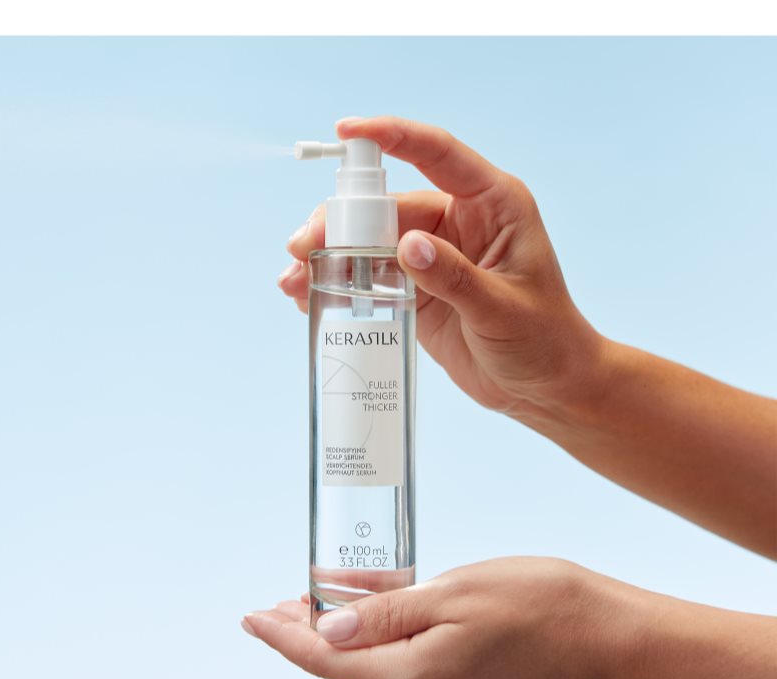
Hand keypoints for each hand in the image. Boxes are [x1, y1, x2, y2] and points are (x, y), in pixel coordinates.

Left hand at [242, 558, 626, 678]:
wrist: (611, 639)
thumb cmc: (539, 605)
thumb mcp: (451, 594)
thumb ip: (384, 617)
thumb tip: (326, 633)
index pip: (326, 661)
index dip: (284, 637)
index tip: (252, 618)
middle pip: (351, 666)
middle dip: (316, 631)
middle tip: (287, 598)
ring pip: (382, 666)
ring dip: (357, 632)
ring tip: (335, 592)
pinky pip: (412, 670)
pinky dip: (391, 640)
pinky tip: (385, 612)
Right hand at [280, 116, 603, 416]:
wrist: (544, 388)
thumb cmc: (544, 341)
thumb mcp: (502, 309)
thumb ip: (454, 278)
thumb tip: (405, 246)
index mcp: (491, 206)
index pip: (437, 154)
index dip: (392, 136)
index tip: (347, 131)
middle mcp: (458, 221)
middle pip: (388, 206)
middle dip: (340, 222)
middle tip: (302, 247)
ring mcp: (433, 255)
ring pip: (371, 241)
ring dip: (331, 255)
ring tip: (294, 281)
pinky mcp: (417, 289)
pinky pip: (372, 276)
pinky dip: (341, 283)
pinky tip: (311, 295)